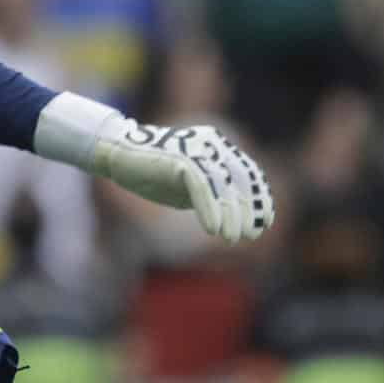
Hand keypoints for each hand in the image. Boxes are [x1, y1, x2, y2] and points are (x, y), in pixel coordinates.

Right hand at [92, 118, 274, 244]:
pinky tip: (212, 229)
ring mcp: (196, 148)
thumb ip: (213, 196)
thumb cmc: (154, 174)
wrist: (118, 156)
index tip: (265, 222)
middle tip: (249, 235)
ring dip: (230, 214)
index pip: (248, 173)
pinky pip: (202, 185)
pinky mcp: (180, 157)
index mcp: (218, 148)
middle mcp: (212, 144)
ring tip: (230, 238)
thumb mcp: (190, 189)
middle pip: (240, 179)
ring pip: (223, 184)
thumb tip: (238, 219)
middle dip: (247, 210)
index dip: (259, 198)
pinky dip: (209, 209)